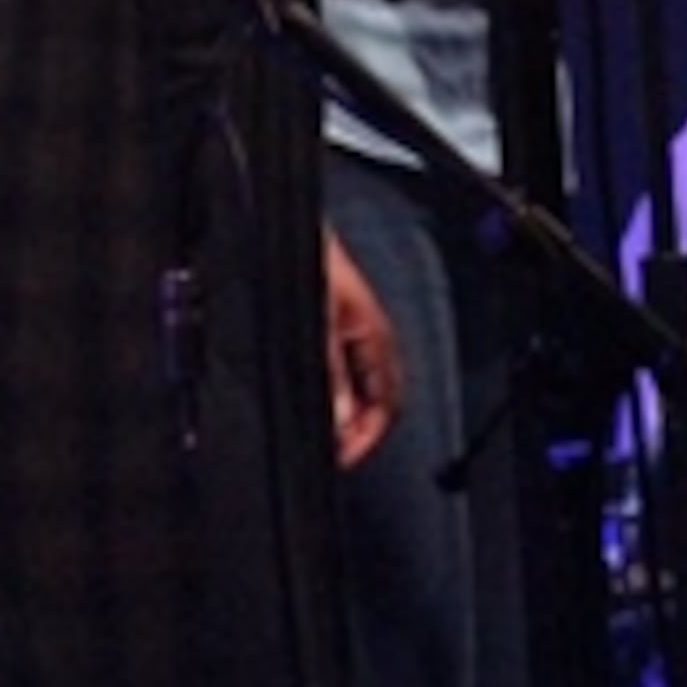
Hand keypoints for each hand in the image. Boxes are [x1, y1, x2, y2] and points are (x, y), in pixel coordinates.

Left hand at [324, 225, 403, 470]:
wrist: (297, 229)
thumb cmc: (312, 258)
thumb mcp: (320, 321)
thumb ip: (332, 371)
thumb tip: (340, 417)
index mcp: (376, 335)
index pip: (389, 402)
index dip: (369, 436)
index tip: (345, 456)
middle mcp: (368, 334)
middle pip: (376, 399)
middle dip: (357, 430)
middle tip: (332, 451)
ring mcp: (352, 329)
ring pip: (359, 386)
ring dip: (343, 412)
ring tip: (322, 432)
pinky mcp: (334, 323)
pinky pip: (342, 369)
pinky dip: (332, 390)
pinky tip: (315, 398)